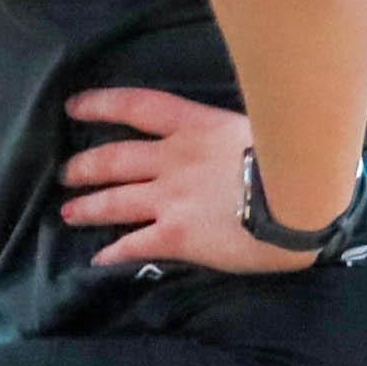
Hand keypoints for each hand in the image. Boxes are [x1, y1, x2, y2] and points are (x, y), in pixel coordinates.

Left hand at [57, 84, 315, 274]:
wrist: (299, 197)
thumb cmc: (292, 158)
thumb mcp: (254, 127)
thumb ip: (226, 134)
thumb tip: (224, 137)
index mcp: (194, 126)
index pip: (136, 106)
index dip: (101, 104)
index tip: (74, 106)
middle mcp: (172, 159)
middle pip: (114, 158)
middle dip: (85, 166)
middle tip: (67, 173)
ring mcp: (169, 198)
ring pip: (115, 201)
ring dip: (88, 207)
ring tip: (70, 213)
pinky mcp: (175, 235)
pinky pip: (134, 245)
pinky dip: (113, 253)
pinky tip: (100, 260)